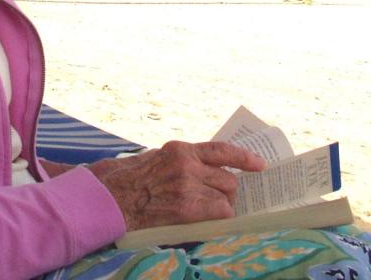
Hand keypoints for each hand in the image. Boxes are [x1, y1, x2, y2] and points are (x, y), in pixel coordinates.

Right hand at [87, 141, 265, 230]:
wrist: (109, 197)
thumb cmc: (130, 181)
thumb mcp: (157, 159)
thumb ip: (182, 163)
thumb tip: (207, 173)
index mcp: (180, 150)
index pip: (221, 150)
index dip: (244, 158)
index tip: (260, 165)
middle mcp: (187, 164)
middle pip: (227, 178)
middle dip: (228, 191)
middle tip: (223, 199)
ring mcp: (188, 186)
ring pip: (225, 197)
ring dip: (222, 205)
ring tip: (208, 210)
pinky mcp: (187, 208)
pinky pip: (218, 212)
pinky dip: (218, 217)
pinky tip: (207, 219)